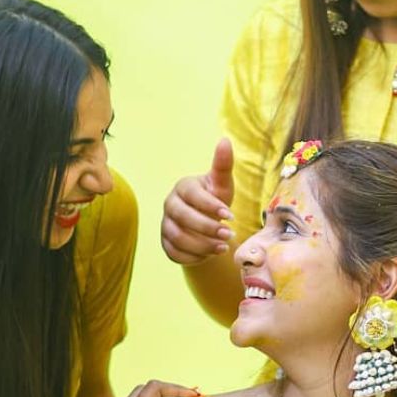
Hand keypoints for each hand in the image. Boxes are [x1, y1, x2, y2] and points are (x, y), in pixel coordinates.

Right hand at [161, 139, 235, 265]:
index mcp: (183, 187)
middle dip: (208, 228)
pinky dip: (194, 257)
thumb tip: (225, 140)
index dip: (211, 206)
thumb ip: (223, 165)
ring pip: (178, 237)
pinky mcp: (165, 244)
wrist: (206, 222)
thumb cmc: (215, 199)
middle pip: (183, 218)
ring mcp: (165, 225)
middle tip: (229, 235)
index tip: (230, 216)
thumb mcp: (222, 184)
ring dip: (203, 245)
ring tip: (223, 247)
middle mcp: (169, 204)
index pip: (193, 196)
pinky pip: (175, 253)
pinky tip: (210, 254)